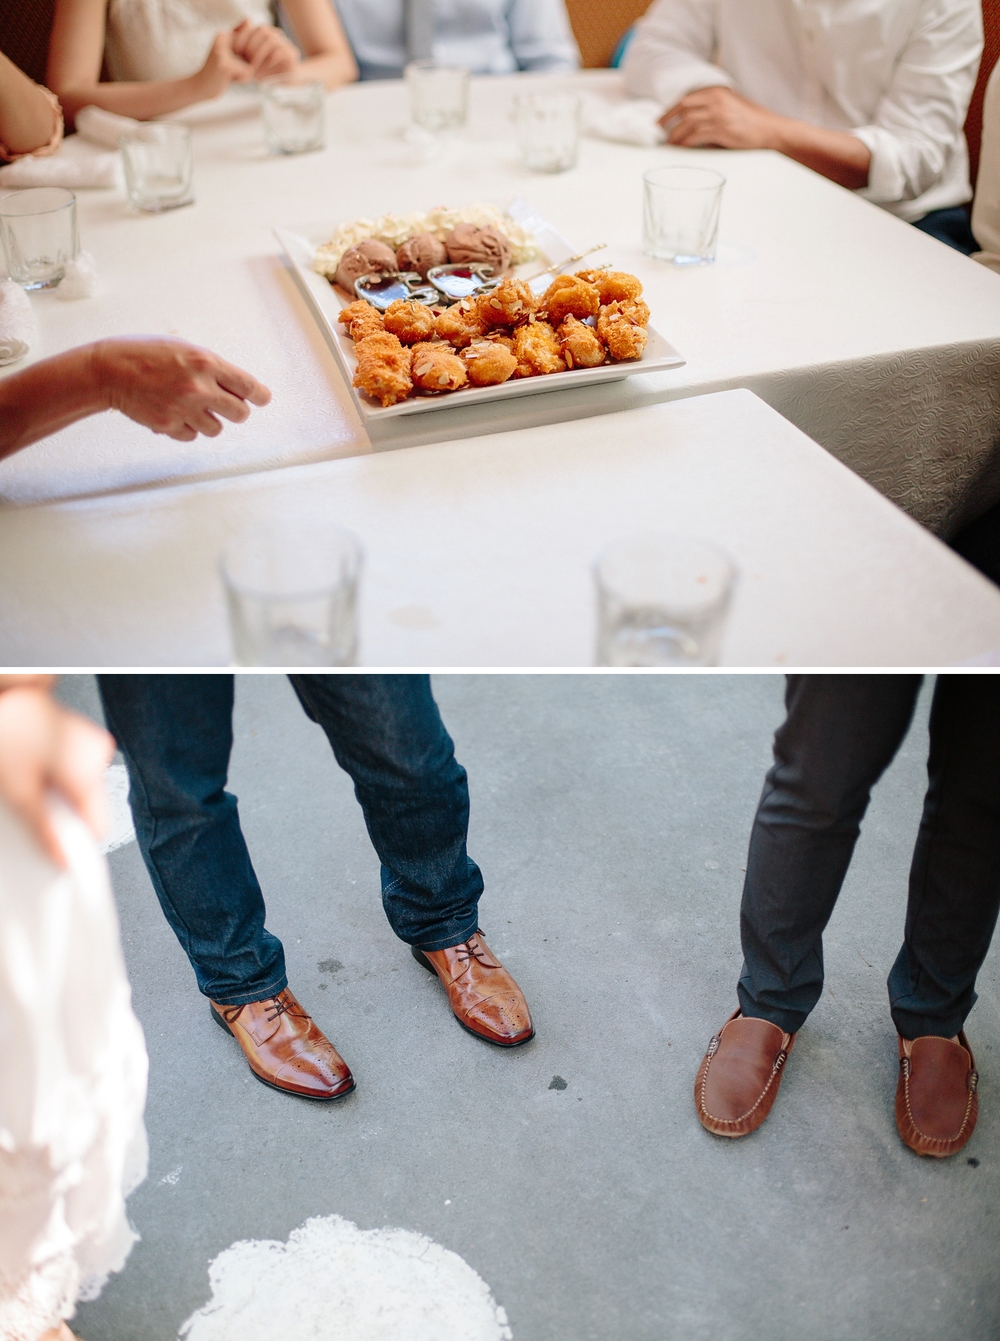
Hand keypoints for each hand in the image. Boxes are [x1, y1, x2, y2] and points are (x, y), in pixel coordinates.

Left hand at [0, 685, 113, 867]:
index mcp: (91, 769)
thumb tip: (61, 856)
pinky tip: (34, 769)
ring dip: (58, 795)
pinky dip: (57, 778)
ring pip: (81, 789)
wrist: (6, 693)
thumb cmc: (10, 728)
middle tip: (32, 807)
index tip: (57, 851)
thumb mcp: (19, 790)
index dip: (75, 843)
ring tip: (29, 781)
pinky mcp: (81, 738)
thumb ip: (44, 829)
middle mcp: (99, 755)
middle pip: (89, 807)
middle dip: (61, 815)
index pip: (99, 826)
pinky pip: (76, 771)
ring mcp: (92, 744)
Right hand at [90, 338, 271, 441]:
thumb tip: (237, 387)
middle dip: (235, 410)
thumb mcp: (183, 349)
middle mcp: (199, 387)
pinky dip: (187, 427)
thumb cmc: (145, 355)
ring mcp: (184, 409)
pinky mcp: (170, 426)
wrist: (109, 371)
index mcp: (205, 363)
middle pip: (240, 414)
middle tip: (224, 404)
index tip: (262, 398)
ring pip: (216, 429)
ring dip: (209, 420)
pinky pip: (192, 435)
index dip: (259, 395)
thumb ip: (211, 367)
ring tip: (190, 406)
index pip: (248, 386)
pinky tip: (173, 412)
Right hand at [191, 29, 254, 100]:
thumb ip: (240, 40)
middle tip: (230, 71)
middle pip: (253, 54)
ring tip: (229, 75)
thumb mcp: (230, 53)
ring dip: (244, 73)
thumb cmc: (219, 72)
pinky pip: (248, 73)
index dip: (247, 58)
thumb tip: (249, 20)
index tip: (232, 63)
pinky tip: (229, 79)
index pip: (252, 45)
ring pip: (251, 64)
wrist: (200, 86)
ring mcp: (223, 52)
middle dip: (247, 66)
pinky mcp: (225, 65)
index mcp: (223, 35)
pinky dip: (242, 79)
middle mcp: (222, 39)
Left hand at [230, 19, 299, 80]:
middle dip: (251, 45)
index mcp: (263, 33)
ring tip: (254, 67)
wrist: (283, 81)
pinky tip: (264, 69)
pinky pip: (281, 51)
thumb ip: (242, 47)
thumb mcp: (248, 60)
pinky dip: (270, 60)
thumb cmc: (263, 70)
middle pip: (263, 30)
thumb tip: (236, 36)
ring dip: (260, 53)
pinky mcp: (292, 54)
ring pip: (272, 40)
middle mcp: (275, 35)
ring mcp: (285, 43)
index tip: (236, 50)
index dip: (242, 37)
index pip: (252, 27)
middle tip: (245, 60)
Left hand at [660, 86, 781, 149]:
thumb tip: (689, 122)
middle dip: (667, 120)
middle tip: (659, 132)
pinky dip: (686, 142)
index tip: (660, 120)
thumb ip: (711, 108)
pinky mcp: (722, 129)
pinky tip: (682, 148)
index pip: (687, 98)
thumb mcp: (730, 106)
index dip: (670, 110)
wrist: (770, 130)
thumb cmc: (750, 122)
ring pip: (688, 122)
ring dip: (676, 134)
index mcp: (717, 91)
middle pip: (684, 107)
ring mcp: (719, 114)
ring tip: (671, 144)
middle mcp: (716, 100)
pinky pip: (697, 135)